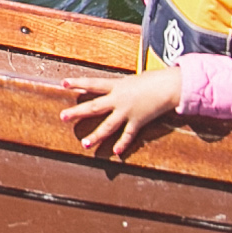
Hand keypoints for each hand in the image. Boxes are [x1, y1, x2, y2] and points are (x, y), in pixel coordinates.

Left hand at [57, 67, 186, 160]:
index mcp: (116, 85)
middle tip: (62, 116)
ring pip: (108, 125)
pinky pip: (128, 134)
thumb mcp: (133, 80)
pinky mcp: (138, 121)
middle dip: (78, 112)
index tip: (63, 82)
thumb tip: (113, 88)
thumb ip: (120, 86)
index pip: (93, 83)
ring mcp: (127, 111)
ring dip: (96, 135)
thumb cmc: (153, 80)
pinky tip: (115, 152)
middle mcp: (119, 99)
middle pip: (94, 106)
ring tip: (85, 144)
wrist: (169, 86)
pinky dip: (123, 144)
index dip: (78, 82)